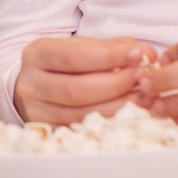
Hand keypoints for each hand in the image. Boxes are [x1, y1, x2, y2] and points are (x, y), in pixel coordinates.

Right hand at [14, 37, 158, 126]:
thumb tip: (147, 52)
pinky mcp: (47, 130)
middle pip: (75, 89)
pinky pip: (81, 129)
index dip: (108, 57)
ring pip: (79, 114)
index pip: (73, 56)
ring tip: (141, 96)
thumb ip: (112, 47)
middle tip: (142, 78)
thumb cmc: (64, 64)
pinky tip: (128, 112)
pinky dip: (108, 121)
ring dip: (116, 106)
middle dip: (115, 84)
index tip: (138, 54)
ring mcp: (36, 111)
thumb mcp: (81, 47)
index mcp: (37, 54)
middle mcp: (31, 83)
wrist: (36, 86)